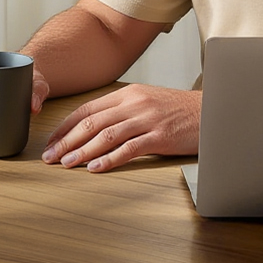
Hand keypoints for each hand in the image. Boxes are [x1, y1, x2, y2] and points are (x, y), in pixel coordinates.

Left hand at [40, 84, 199, 172]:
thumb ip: (122, 110)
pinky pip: (129, 149)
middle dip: (66, 141)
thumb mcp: (147, 101)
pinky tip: (95, 168)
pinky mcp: (159, 136)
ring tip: (67, 164)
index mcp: (127, 94)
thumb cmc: (179, 110)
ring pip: (106, 135)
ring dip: (82, 151)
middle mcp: (134, 104)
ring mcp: (146, 119)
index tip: (52, 141)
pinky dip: (109, 159)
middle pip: (91, 122)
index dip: (66, 126)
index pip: (87, 109)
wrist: (212, 110)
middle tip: (50, 156)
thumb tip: (93, 127)